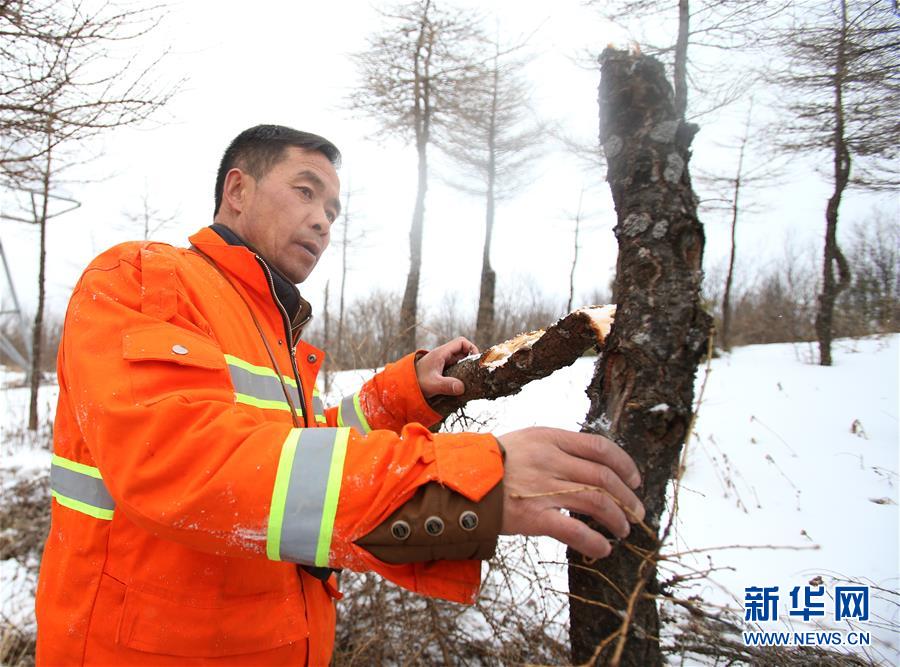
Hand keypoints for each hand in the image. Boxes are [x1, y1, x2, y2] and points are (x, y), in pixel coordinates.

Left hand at [415, 337, 478, 398]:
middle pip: (462, 352)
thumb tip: (462, 388)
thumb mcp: (432, 384)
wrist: (403, 386)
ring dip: (466, 369)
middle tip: (475, 373)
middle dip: (470, 361)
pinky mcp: (441, 371)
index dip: (471, 348)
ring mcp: (442, 363)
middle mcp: (442, 356)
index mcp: (441, 353)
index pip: (461, 342)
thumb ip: (446, 385)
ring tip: (470, 380)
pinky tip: (462, 385)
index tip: (475, 361)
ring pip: (459, 361)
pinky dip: (460, 375)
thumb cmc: (415, 382)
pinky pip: (455, 369)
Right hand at [498, 427, 644, 558]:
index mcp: (549, 437)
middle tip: (636, 511)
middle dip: (627, 497)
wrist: (455, 481)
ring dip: (617, 519)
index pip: (600, 447)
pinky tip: (602, 549)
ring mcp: (543, 488)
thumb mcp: (524, 441)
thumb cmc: (490, 463)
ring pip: (597, 502)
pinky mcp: (534, 517)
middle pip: (604, 477)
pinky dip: (595, 542)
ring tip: (623, 530)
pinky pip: (575, 532)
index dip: (624, 464)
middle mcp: (550, 460)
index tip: (635, 479)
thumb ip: (555, 449)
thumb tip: (588, 465)